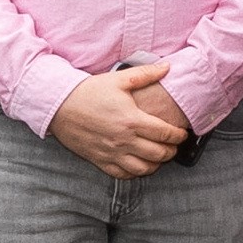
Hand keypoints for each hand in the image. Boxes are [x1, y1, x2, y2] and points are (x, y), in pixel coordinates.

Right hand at [47, 63, 185, 177]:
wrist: (59, 105)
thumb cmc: (90, 91)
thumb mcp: (119, 79)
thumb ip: (145, 74)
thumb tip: (167, 67)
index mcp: (132, 120)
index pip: (165, 134)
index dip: (179, 135)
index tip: (183, 133)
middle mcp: (124, 140)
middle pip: (158, 154)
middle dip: (172, 151)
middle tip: (174, 145)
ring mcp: (111, 152)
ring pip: (143, 169)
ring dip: (156, 164)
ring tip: (160, 156)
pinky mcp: (99, 160)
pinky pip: (123, 174)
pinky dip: (135, 173)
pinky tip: (140, 164)